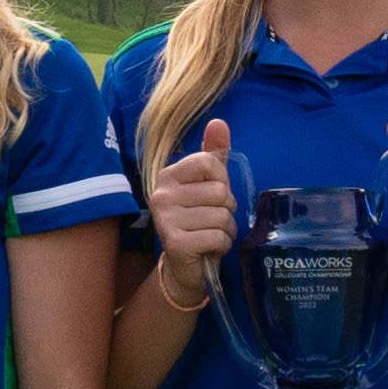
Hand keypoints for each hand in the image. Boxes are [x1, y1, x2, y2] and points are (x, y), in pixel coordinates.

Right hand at [142, 116, 237, 312]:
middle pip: (220, 192)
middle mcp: (161, 195)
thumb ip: (213, 154)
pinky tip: (209, 249)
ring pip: (222, 216)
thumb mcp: (207, 185)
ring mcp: (166, 220)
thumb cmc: (198, 220)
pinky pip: (218, 237)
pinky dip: (222, 245)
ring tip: (211, 235)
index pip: (209, 162)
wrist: (185, 266)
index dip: (222, 181)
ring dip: (226, 230)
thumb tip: (219, 122)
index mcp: (167, 176)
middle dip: (227, 210)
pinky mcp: (175, 243)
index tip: (212, 196)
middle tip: (212, 221)